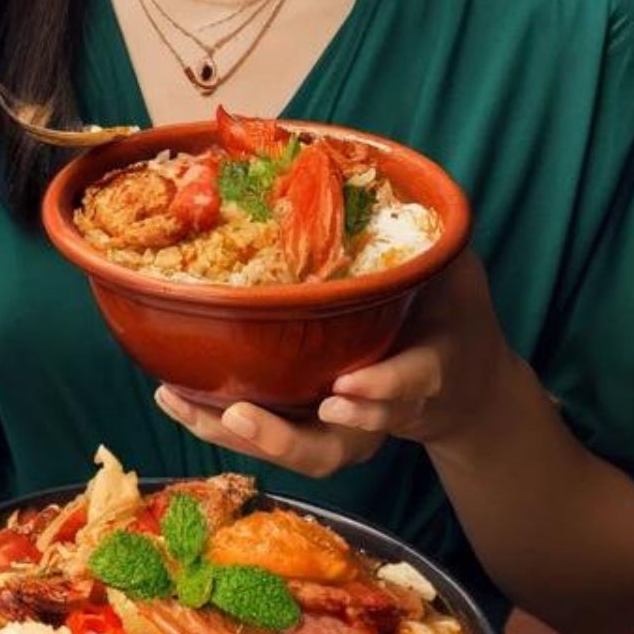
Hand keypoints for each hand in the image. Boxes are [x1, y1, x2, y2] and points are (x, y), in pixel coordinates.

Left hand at [155, 253, 514, 476]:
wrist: (461, 381)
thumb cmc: (451, 316)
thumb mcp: (454, 275)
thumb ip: (428, 246)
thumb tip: (397, 184)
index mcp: (425, 370)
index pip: (409, 385)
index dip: (381, 390)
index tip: (344, 388)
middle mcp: (380, 412)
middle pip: (337, 445)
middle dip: (285, 438)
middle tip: (240, 415)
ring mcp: (344, 428)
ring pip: (294, 450)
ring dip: (237, 434)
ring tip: (182, 402)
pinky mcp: (311, 425)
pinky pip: (268, 436)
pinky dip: (217, 422)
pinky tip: (172, 394)